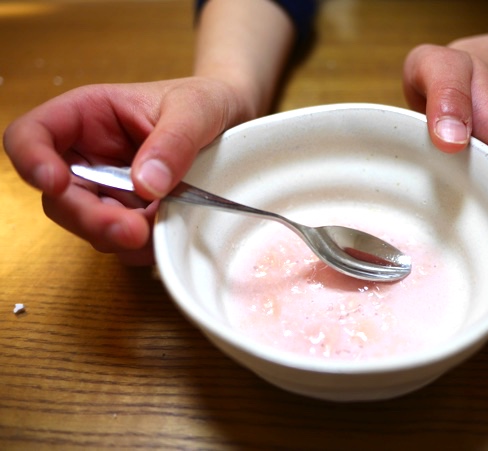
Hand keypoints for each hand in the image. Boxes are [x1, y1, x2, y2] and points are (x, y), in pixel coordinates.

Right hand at [3, 77, 252, 264]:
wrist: (233, 121)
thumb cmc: (206, 101)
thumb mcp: (196, 110)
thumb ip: (174, 142)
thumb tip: (145, 186)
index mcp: (87, 116)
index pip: (31, 135)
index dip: (31, 161)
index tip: (57, 183)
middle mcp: (89, 156)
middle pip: (59, 197)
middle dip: (90, 219)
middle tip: (133, 231)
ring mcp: (109, 190)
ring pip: (89, 225)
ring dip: (120, 236)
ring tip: (162, 227)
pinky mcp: (132, 214)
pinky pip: (123, 241)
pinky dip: (142, 246)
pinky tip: (169, 232)